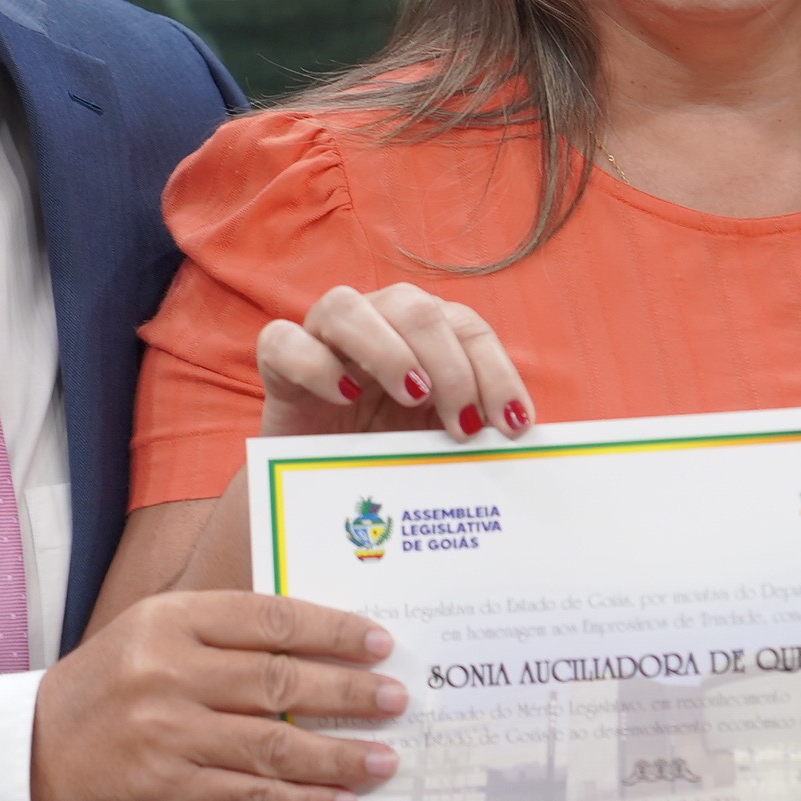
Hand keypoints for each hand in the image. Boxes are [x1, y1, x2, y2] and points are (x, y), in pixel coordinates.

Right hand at [31, 590, 403, 800]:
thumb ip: (226, 633)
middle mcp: (168, 673)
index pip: (268, 618)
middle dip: (348, 693)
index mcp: (170, 620)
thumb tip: (321, 646)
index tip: (379, 643)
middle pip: (279, 680)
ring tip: (382, 759)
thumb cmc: (111, 686)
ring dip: (337, 756)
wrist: (32, 754)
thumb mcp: (154, 633)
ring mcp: (167, 736)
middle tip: (396, 700)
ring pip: (273, 746)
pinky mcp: (167, 792)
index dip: (332, 630)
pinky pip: (250, 798)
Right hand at [256, 283, 533, 443]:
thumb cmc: (387, 457)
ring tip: (413, 397)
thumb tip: (523, 437)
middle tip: (463, 424)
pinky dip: (316, 364)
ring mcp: (322, 337)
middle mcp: (376, 322)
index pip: (467, 328)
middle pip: (416, 308)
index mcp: (423, 335)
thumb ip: (475, 430)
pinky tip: (343, 397)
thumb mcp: (438, 443)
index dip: (496, 371)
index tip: (514, 424)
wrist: (319, 494)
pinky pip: (284, 341)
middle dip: (450, 364)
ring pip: (346, 306)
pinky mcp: (278, 363)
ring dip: (388, 350)